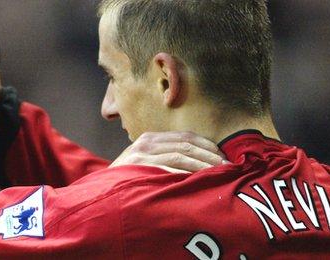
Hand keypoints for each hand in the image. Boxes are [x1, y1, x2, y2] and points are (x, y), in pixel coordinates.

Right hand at [110, 131, 227, 172]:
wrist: (99, 192)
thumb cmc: (126, 181)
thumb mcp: (143, 163)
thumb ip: (164, 158)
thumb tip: (197, 162)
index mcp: (150, 138)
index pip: (185, 137)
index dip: (207, 146)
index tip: (223, 157)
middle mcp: (146, 143)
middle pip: (187, 144)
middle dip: (210, 156)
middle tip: (229, 167)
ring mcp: (142, 155)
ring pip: (182, 156)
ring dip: (204, 165)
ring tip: (220, 174)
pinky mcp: (140, 168)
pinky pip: (170, 169)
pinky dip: (187, 173)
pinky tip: (200, 180)